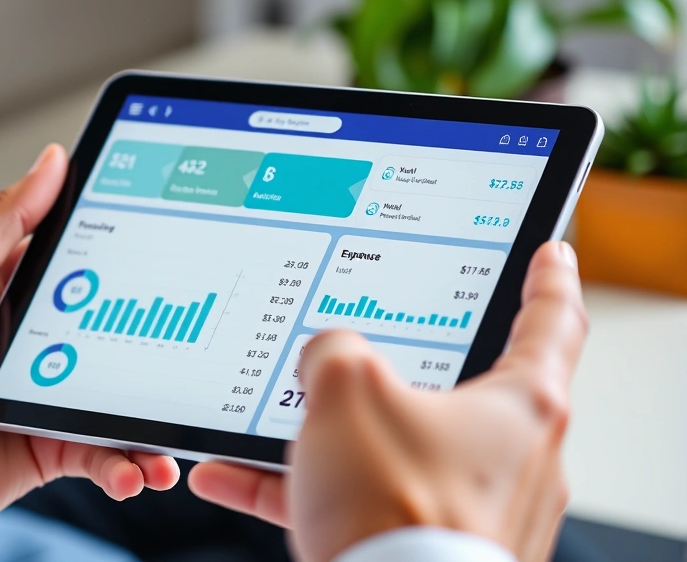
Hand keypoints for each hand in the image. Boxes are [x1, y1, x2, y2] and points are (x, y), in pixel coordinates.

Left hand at [0, 145, 178, 544]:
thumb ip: (5, 216)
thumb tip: (52, 161)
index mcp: (15, 291)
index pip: (86, 260)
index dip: (129, 252)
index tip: (171, 243)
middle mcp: (41, 342)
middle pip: (121, 329)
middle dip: (161, 339)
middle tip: (191, 342)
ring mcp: (53, 396)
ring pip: (126, 397)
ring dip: (155, 419)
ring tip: (174, 434)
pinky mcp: (56, 446)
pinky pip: (107, 453)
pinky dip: (129, 464)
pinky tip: (140, 471)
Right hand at [189, 242, 586, 561]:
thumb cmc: (398, 509)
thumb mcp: (346, 390)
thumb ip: (333, 351)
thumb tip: (324, 360)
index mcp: (520, 404)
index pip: (552, 319)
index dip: (548, 276)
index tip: (551, 253)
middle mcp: (509, 458)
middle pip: (455, 390)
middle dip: (395, 372)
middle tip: (364, 354)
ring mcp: (468, 509)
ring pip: (388, 450)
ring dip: (324, 438)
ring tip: (266, 425)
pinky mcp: (426, 550)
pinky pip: (355, 502)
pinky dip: (299, 487)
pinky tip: (234, 476)